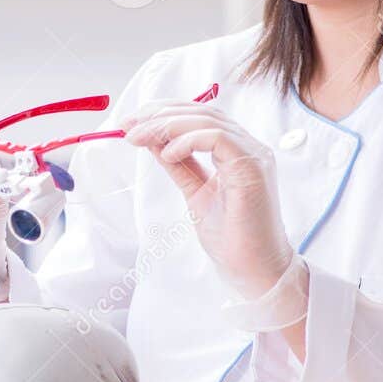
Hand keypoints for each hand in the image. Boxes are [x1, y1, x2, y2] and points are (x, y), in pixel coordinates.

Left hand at [121, 101, 293, 299]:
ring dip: (167, 125)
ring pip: (208, 120)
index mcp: (235, 151)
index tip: (132, 123)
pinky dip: (188, 140)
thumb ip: (179, 163)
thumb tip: (151, 138)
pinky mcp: (253, 167)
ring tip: (140, 138)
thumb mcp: (194, 190)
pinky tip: (167, 153)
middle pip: (202, 112)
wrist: (251, 269)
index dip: (164, 113)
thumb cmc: (230, 236)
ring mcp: (254, 154)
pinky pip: (218, 138)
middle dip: (160, 114)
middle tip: (129, 126)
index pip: (200, 116)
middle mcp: (248, 147)